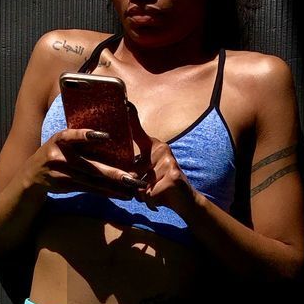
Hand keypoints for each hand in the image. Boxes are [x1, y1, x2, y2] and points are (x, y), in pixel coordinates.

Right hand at [25, 128, 143, 199]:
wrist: (33, 174)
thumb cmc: (55, 151)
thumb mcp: (61, 141)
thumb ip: (78, 139)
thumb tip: (110, 136)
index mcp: (59, 140)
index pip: (72, 136)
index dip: (86, 136)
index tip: (104, 136)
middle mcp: (60, 157)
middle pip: (89, 166)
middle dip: (112, 173)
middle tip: (131, 177)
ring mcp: (63, 174)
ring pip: (92, 181)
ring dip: (114, 186)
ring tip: (132, 188)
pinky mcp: (67, 186)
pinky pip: (90, 190)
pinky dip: (107, 192)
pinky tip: (122, 195)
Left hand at [126, 103, 197, 217]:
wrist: (186, 201)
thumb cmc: (161, 187)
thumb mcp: (145, 174)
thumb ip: (132, 169)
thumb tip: (118, 174)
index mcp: (154, 146)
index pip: (138, 131)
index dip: (130, 118)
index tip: (124, 102)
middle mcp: (162, 149)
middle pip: (132, 170)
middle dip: (134, 185)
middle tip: (150, 188)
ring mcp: (168, 162)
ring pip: (140, 184)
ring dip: (143, 194)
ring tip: (156, 192)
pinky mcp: (173, 176)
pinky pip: (148, 193)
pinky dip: (150, 201)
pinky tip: (161, 198)